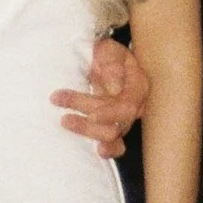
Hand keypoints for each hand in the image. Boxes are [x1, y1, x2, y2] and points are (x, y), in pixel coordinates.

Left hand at [55, 35, 146, 160]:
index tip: (91, 114)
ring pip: (112, 134)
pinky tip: (98, 152)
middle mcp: (136, 105)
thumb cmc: (105, 52)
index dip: (110, 113)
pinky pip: (116, 143)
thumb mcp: (108, 50)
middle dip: (90, 121)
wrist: (101, 57)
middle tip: (64, 115)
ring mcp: (124, 117)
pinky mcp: (114, 125)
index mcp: (138, 85)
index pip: (127, 106)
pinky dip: (109, 150)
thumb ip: (112, 64)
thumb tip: (115, 88)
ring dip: (88, 131)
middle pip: (117, 123)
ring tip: (66, 122)